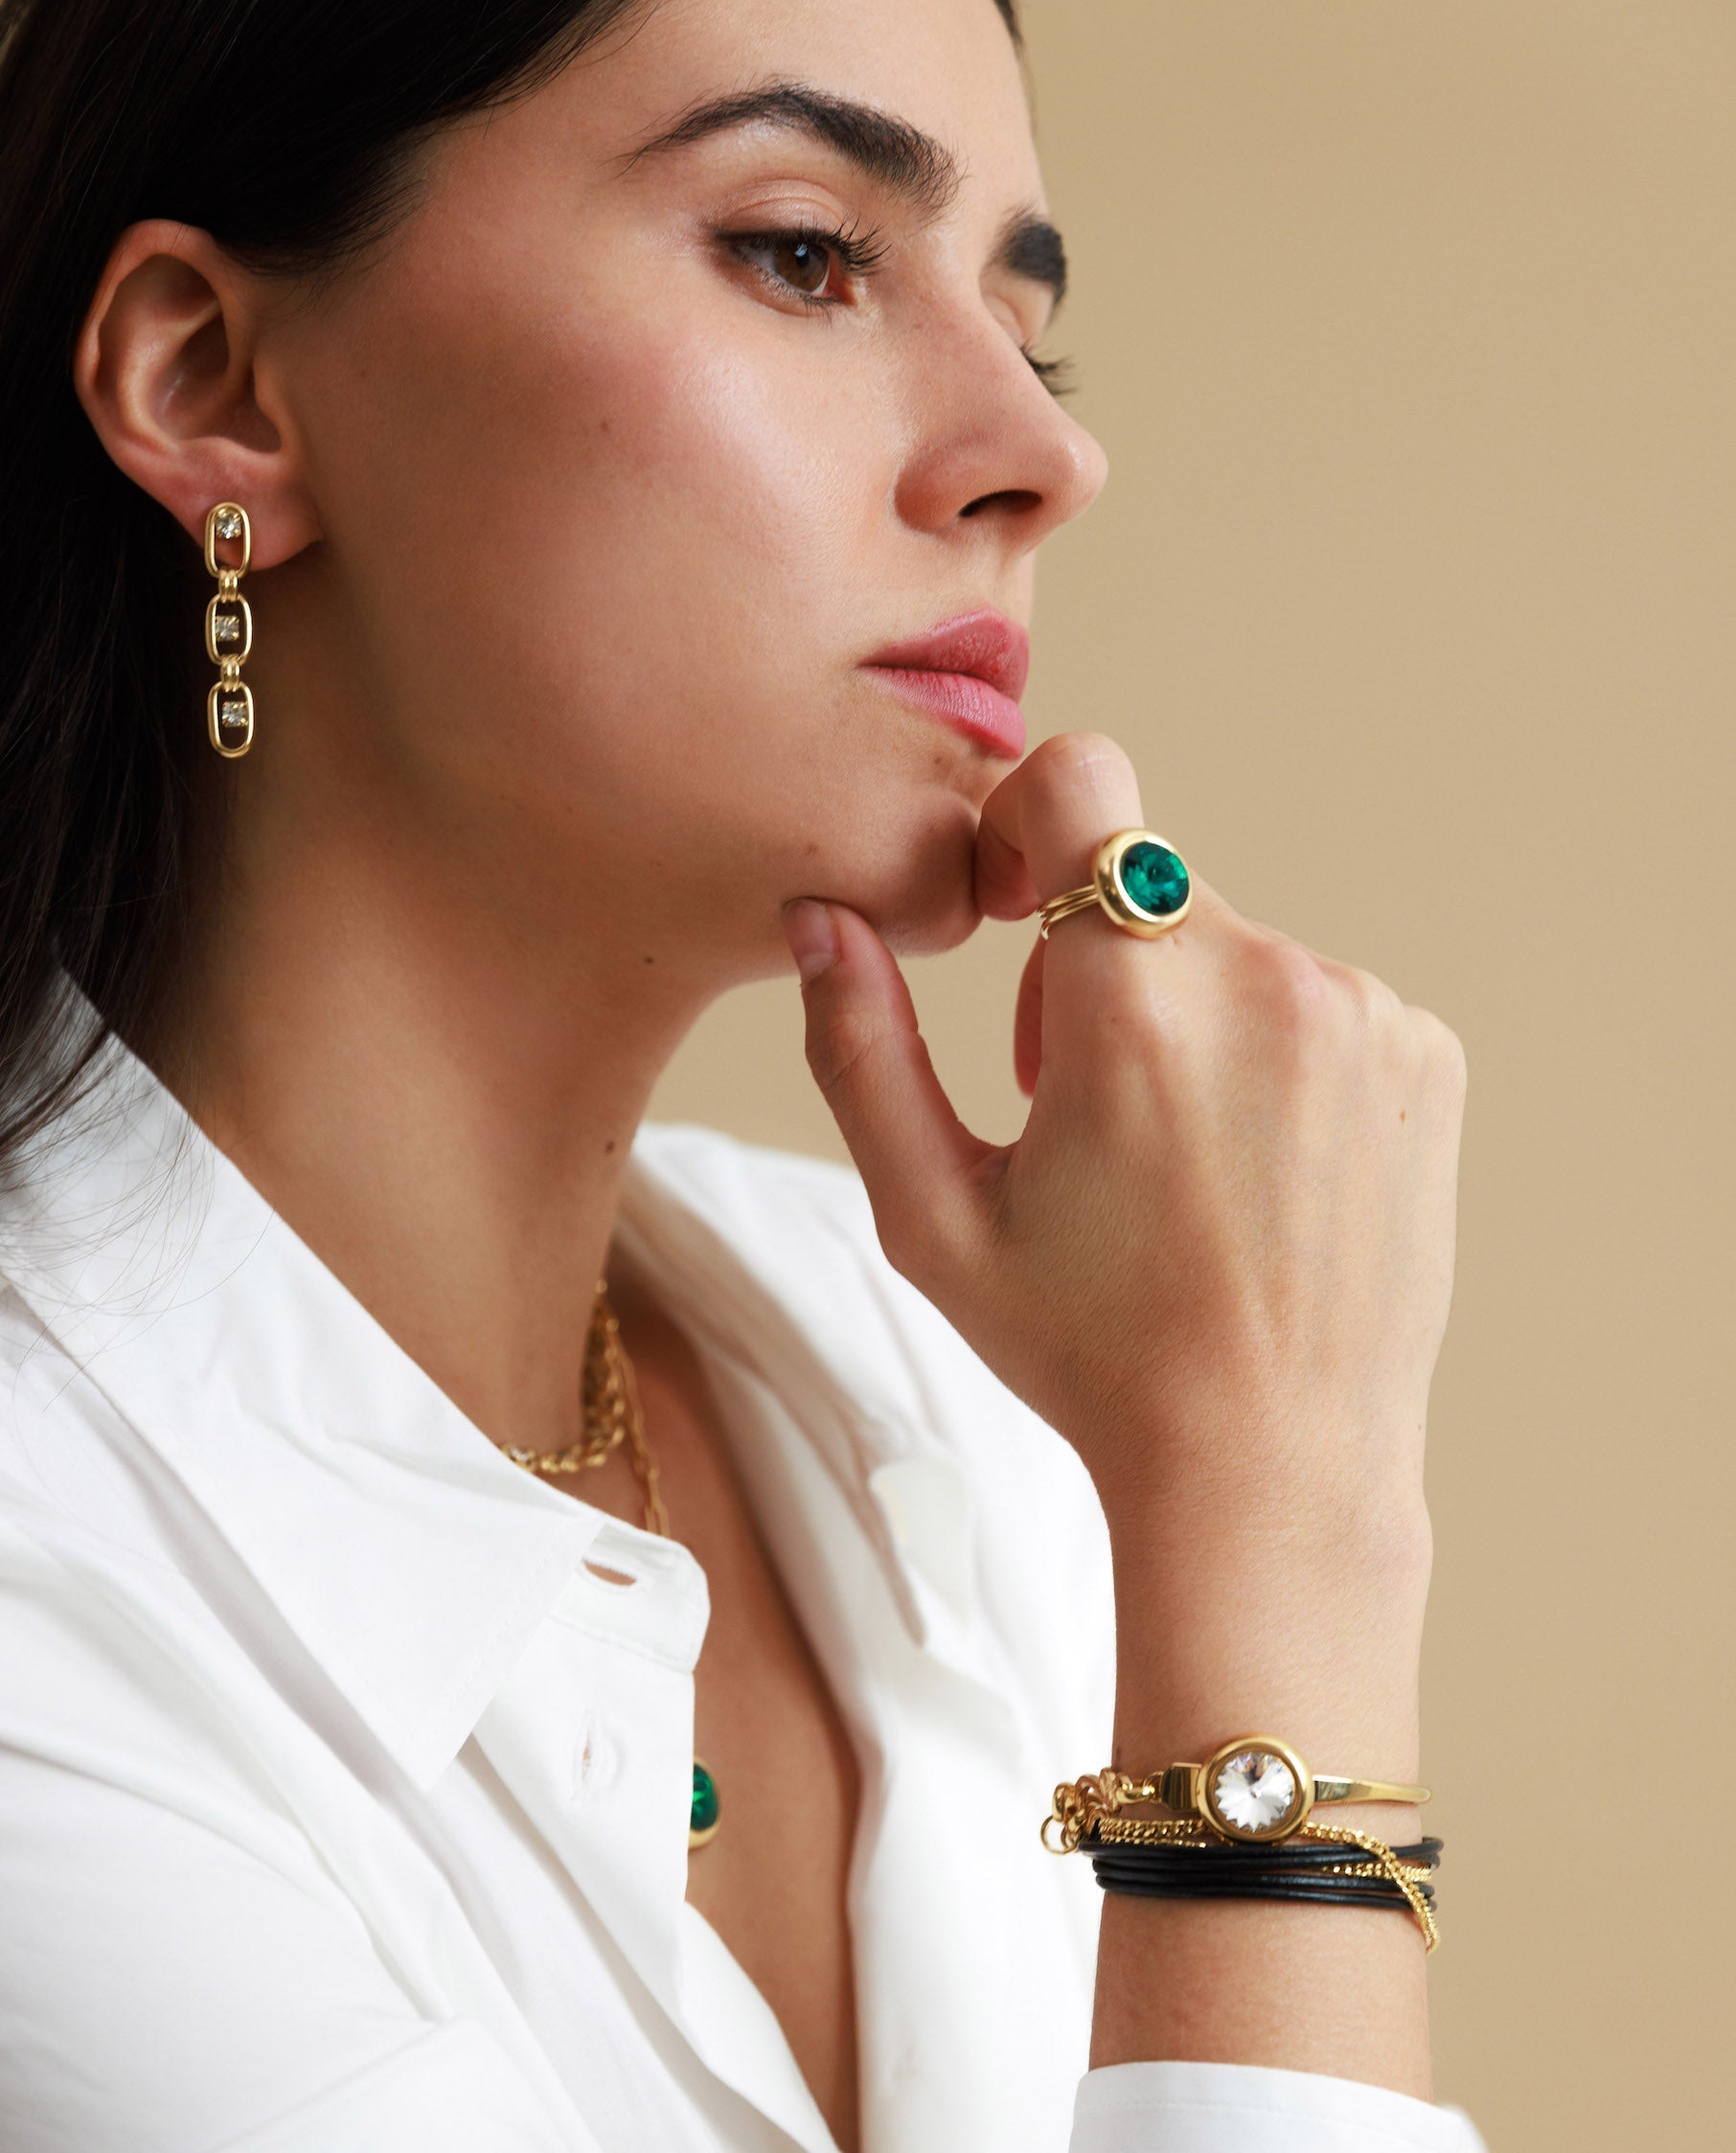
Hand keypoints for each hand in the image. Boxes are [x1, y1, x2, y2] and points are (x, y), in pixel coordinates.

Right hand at [783, 734, 1464, 1749]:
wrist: (1272, 1464)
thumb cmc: (1087, 1350)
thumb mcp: (932, 1215)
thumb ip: (861, 1047)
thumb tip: (820, 917)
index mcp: (1133, 1003)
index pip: (1079, 780)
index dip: (1027, 826)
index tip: (1017, 916)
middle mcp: (1266, 979)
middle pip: (1147, 883)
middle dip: (1099, 963)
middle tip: (1085, 1106)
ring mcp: (1363, 1013)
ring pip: (1233, 944)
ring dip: (1190, 1013)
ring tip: (1180, 1159)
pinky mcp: (1424, 1051)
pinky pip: (1319, 995)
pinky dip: (1277, 1053)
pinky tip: (1257, 1173)